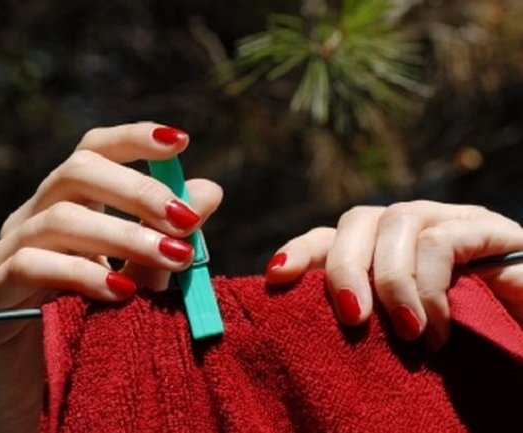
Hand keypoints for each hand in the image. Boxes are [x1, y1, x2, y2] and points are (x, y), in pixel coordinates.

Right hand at [0, 122, 222, 431]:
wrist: (44, 405)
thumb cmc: (95, 335)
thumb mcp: (141, 283)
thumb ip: (165, 240)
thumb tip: (209, 189)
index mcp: (66, 209)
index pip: (92, 153)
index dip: (132, 139)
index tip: (179, 141)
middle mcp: (30, 220)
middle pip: (75, 172)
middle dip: (136, 190)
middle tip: (185, 219)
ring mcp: (2, 254)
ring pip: (57, 217)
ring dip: (122, 235)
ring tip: (174, 258)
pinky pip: (30, 266)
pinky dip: (82, 273)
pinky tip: (121, 292)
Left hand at [265, 200, 522, 349]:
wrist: (521, 336)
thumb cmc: (462, 343)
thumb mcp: (398, 331)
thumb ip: (364, 317)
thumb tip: (301, 327)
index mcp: (380, 249)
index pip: (331, 236)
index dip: (301, 250)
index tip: (276, 275)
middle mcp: (408, 228)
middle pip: (357, 220)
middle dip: (344, 268)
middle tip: (351, 318)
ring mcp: (447, 221)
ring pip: (396, 222)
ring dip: (392, 281)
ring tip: (406, 333)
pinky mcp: (485, 228)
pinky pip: (440, 241)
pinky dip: (430, 286)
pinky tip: (438, 331)